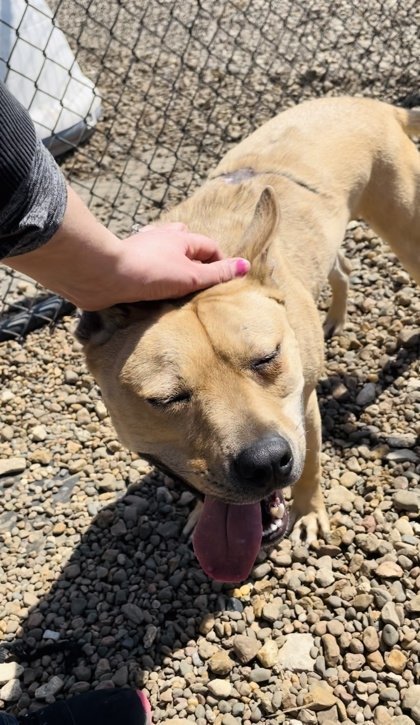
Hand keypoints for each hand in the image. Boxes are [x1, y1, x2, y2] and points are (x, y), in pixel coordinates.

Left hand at [116, 222, 249, 300]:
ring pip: (165, 250)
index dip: (220, 263)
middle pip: (187, 242)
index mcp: (181, 237)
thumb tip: (245, 266)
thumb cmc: (150, 273)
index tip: (222, 282)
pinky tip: (151, 282)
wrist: (103, 274)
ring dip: (173, 262)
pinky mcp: (126, 259)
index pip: (210, 247)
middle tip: (200, 280)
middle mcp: (162, 236)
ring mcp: (143, 245)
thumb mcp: (190, 276)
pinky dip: (153, 269)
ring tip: (177, 281)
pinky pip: (146, 261)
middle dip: (196, 258)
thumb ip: (217, 273)